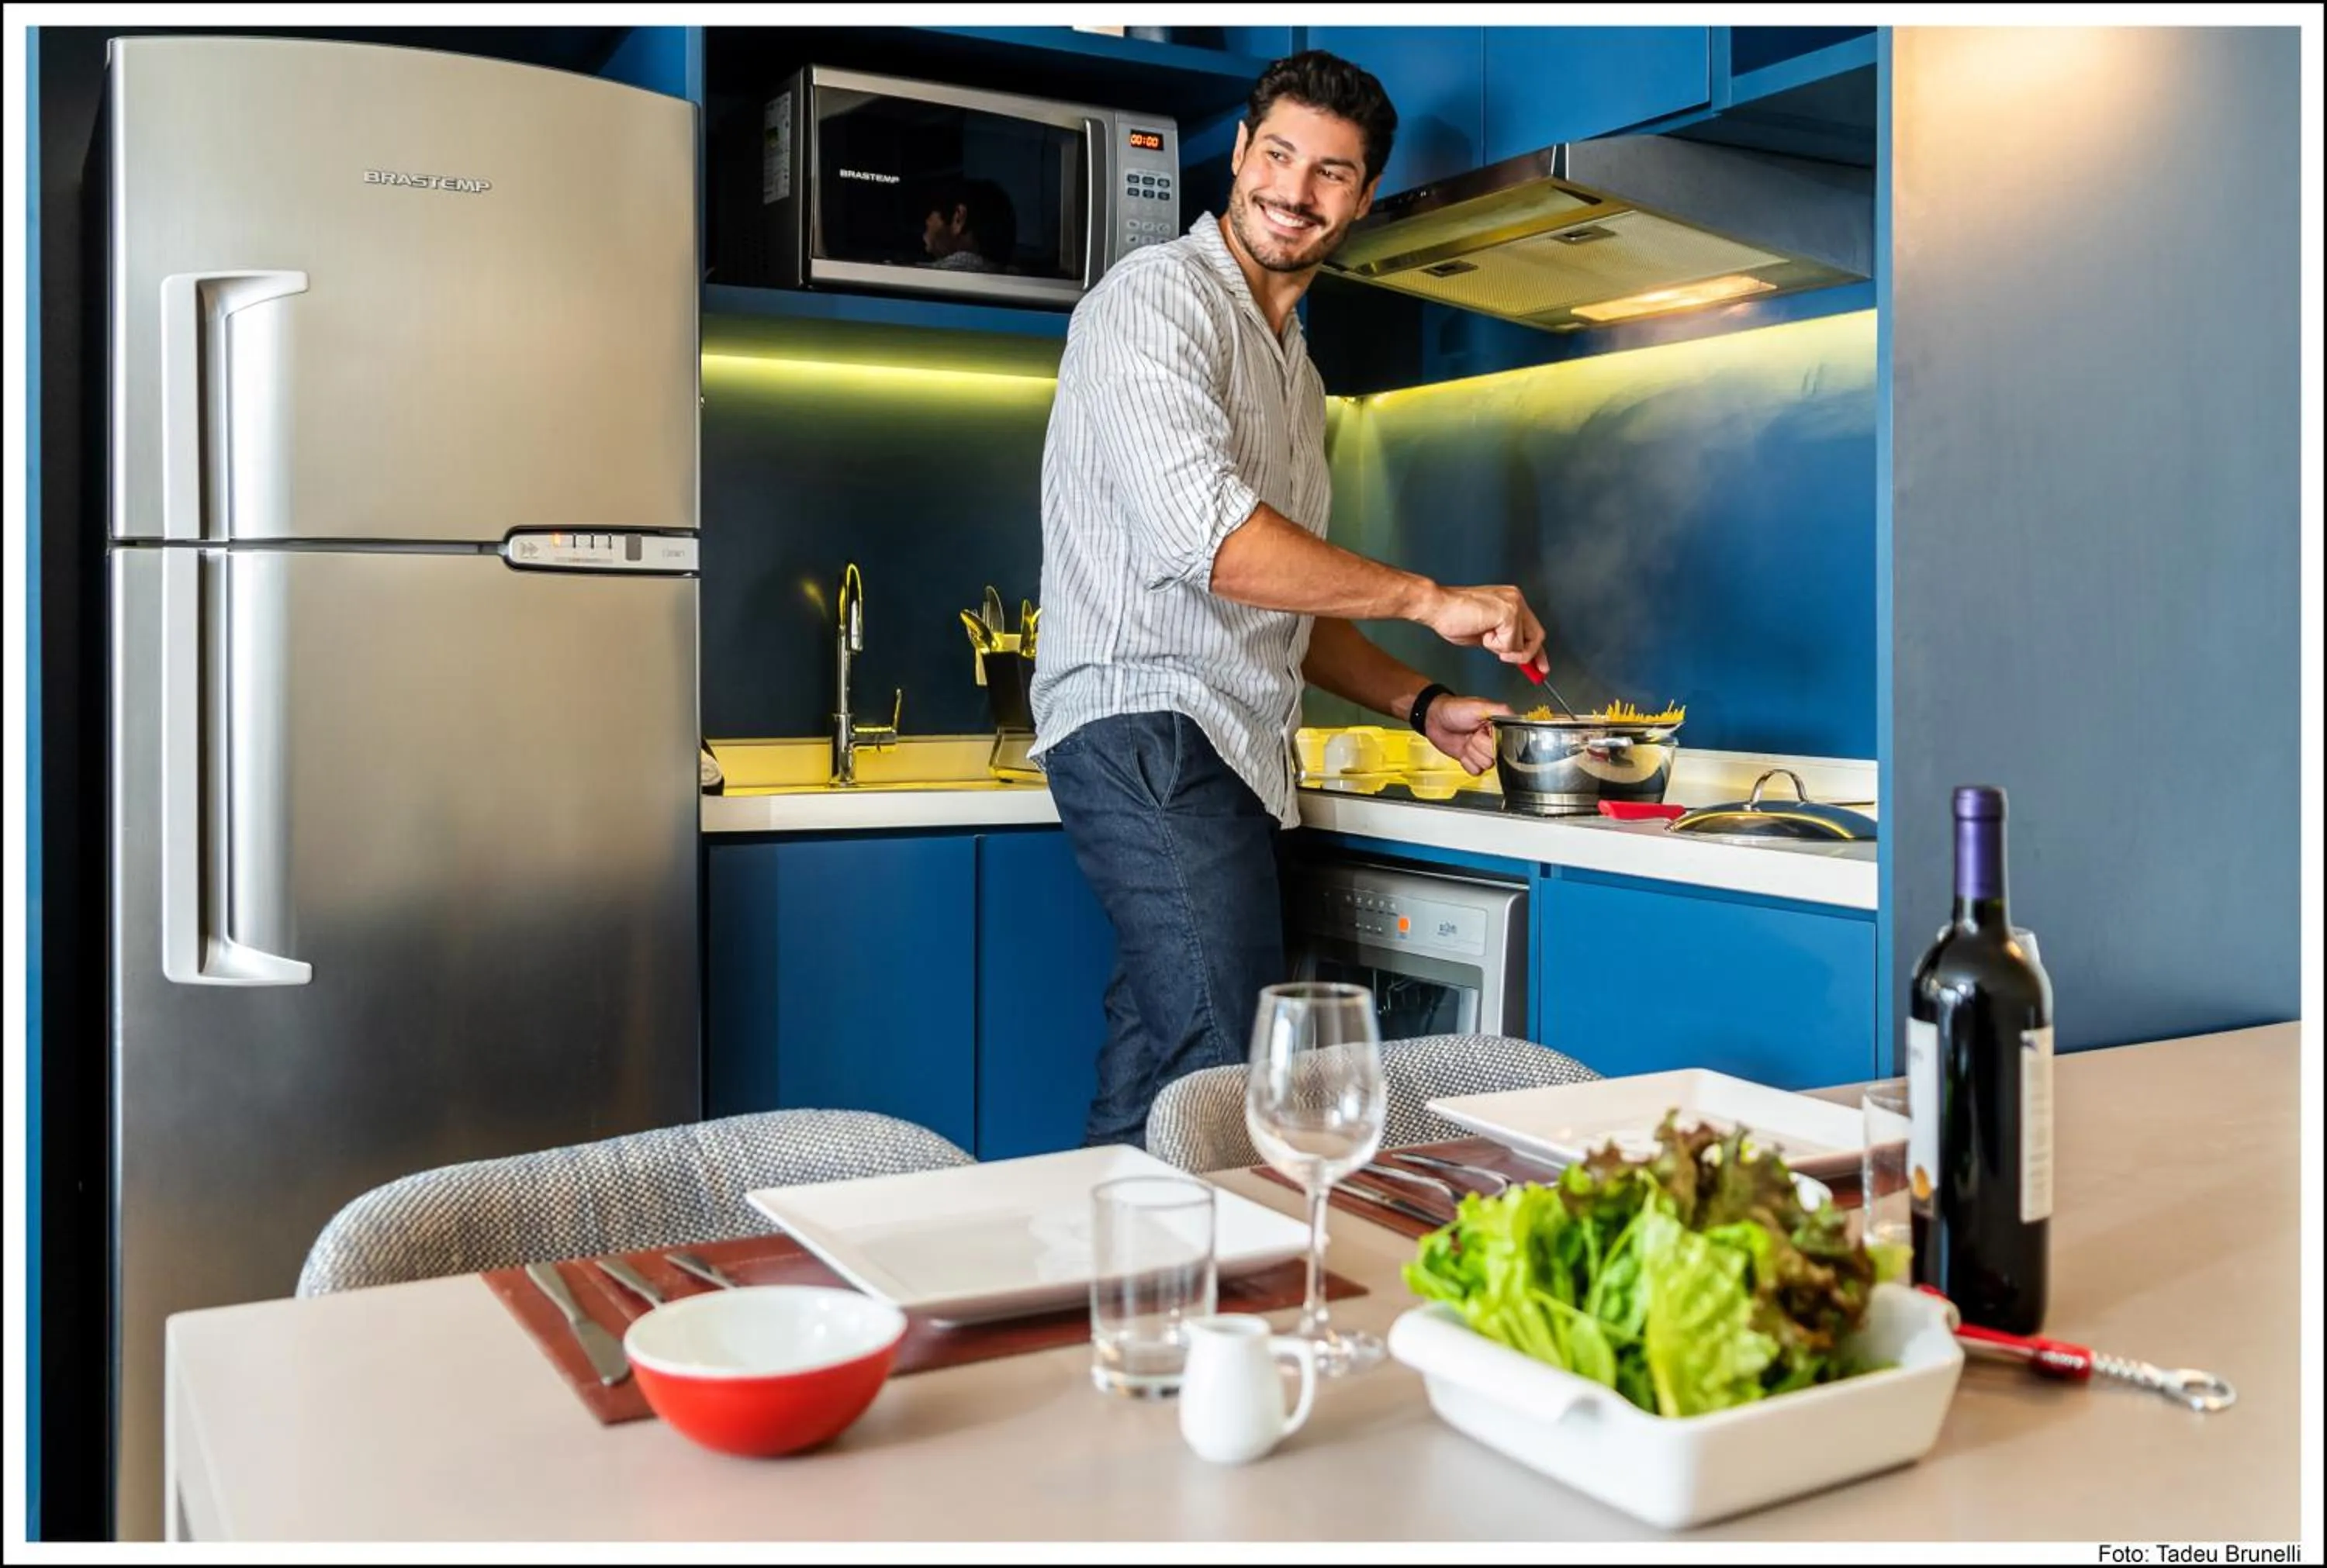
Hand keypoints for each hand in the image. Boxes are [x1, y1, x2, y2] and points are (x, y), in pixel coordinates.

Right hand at [1420, 584, 1546, 670]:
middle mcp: (1515, 599)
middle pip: (1537, 636)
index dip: (1537, 651)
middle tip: (1529, 670)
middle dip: (1530, 657)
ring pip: (1523, 643)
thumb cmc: (1452, 617)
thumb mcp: (1485, 634)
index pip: (1532, 629)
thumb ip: (1502, 640)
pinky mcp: (1509, 613)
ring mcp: (1514, 605)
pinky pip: (1511, 644)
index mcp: (1510, 600)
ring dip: (1503, 649)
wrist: (1437, 606)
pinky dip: (1496, 646)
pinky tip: (1483, 633)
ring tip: (1485, 637)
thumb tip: (1513, 654)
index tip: (1540, 667)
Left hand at [1422, 693, 1507, 775]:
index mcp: (1498, 727)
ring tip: (1467, 741)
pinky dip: (1467, 763)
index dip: (1493, 740)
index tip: (1484, 732)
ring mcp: (1481, 751)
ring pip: (1486, 765)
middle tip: (1472, 734)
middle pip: (1495, 757)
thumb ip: (1501, 710)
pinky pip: (1475, 771)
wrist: (1433, 718)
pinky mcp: (1470, 759)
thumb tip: (1518, 718)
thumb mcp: (1480, 705)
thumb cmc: (1454, 709)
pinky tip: (1463, 751)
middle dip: (1480, 747)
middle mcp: (1492, 740)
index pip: (1506, 744)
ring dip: (1473, 754)